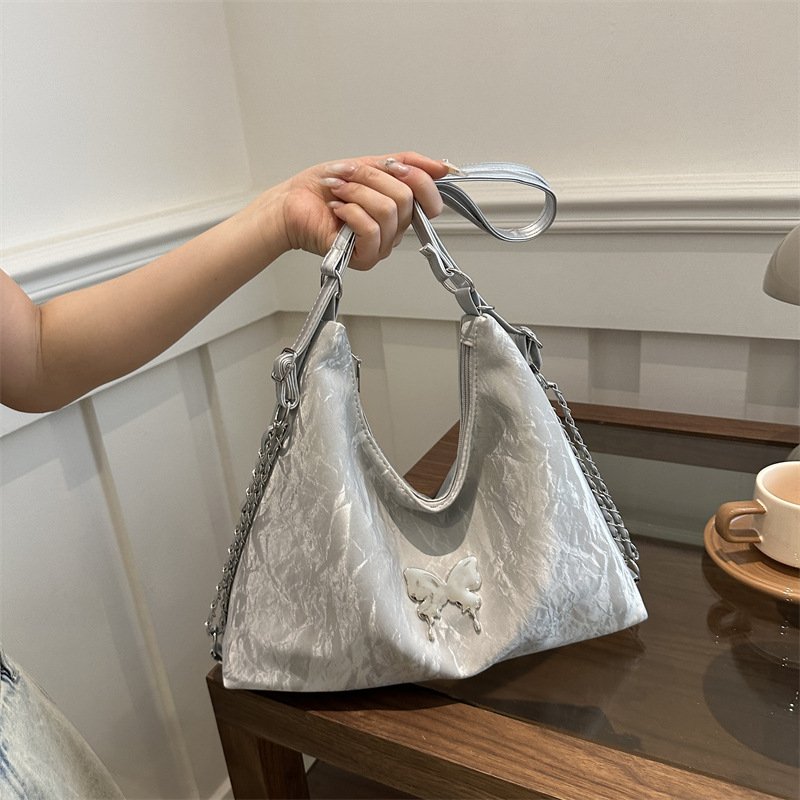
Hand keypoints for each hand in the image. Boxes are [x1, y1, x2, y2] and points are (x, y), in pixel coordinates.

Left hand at [274, 152, 448, 269]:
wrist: (291, 205)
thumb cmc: (323, 189)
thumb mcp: (368, 164)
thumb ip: (405, 163)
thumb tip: (441, 167)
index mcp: (400, 209)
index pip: (430, 199)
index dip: (416, 178)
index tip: (391, 165)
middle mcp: (394, 230)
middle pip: (405, 199)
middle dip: (372, 178)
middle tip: (347, 176)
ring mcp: (381, 246)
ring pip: (387, 212)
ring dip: (357, 192)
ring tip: (338, 191)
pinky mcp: (364, 258)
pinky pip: (371, 230)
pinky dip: (350, 212)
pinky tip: (337, 210)